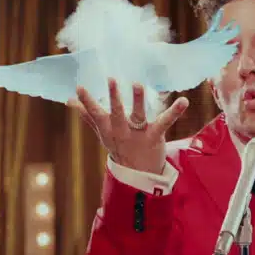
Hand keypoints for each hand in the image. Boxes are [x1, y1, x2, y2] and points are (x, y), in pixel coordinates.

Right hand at [68, 77, 188, 173]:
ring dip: (138, 100)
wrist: (137, 174)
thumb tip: (70, 101)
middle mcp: (122, 131)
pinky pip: (165, 122)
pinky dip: (175, 111)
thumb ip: (88, 116)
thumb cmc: (119, 147)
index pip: (95, 114)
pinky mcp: (155, 136)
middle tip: (111, 79)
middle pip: (116, 113)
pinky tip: (184, 100)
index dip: (87, 101)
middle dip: (113, 97)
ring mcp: (138, 134)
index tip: (79, 88)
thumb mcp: (102, 133)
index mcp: (108, 129)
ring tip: (137, 84)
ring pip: (138, 115)